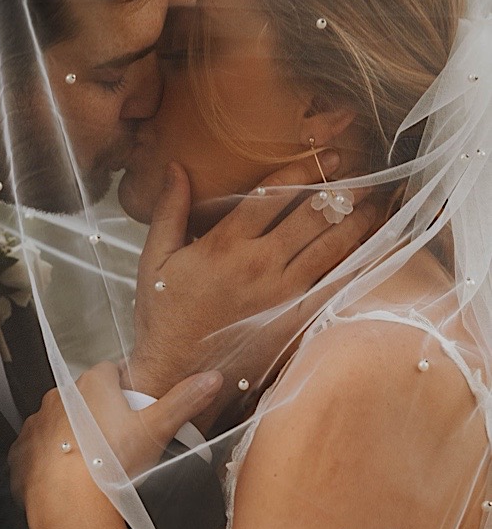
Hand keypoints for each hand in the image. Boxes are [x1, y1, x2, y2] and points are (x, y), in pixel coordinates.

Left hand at [10, 361, 222, 511]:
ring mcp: (37, 423)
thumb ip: (184, 400)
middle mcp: (59, 398)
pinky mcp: (22, 450)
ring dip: (74, 433)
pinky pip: (38, 448)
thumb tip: (211, 379)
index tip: (136, 401)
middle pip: (85, 398)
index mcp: (91, 385)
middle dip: (100, 411)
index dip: (126, 384)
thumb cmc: (109, 462)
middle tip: (120, 437)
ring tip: (94, 458)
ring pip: (61, 422)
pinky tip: (67, 473)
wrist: (68, 501)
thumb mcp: (157, 428)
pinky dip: (51, 457)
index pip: (110, 371)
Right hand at [126, 156, 378, 430]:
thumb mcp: (154, 259)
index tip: (325, 157)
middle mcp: (258, 264)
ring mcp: (282, 293)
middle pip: (310, 215)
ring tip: (373, 203)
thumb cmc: (162, 315)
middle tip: (359, 176)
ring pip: (332, 246)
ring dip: (357, 221)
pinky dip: (359, 264)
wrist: (176, 371)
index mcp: (223, 245)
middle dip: (340, 190)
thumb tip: (175, 167)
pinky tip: (374, 248)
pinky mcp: (296, 318)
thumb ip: (169, 211)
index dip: (302, 171)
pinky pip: (337, 285)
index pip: (271, 195)